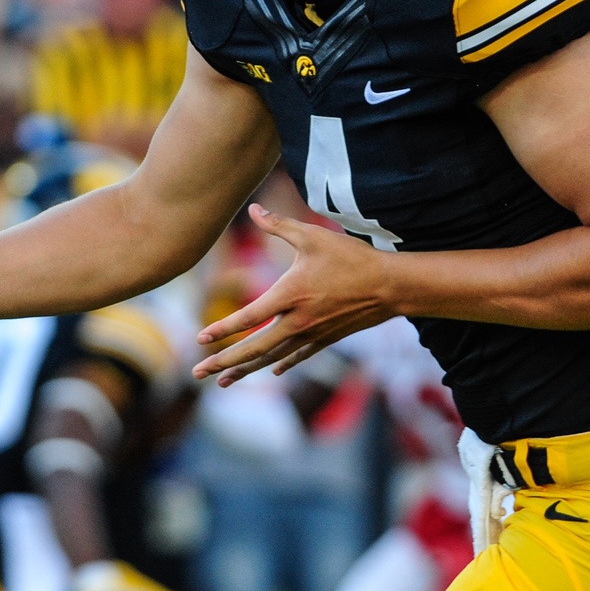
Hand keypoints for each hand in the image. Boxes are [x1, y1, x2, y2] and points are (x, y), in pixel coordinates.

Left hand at [192, 205, 395, 385]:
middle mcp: (297, 321)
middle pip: (253, 349)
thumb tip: (253, 208)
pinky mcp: (327, 338)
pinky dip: (282, 364)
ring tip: (223, 382)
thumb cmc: (351, 257)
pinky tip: (272, 371)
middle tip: (198, 373)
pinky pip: (298, 356)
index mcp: (289, 296)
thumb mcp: (313, 235)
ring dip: (246, 370)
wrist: (391, 286)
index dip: (222, 329)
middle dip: (224, 362)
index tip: (199, 339)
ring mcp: (312, 334)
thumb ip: (279, 225)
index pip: (247, 317)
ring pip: (272, 358)